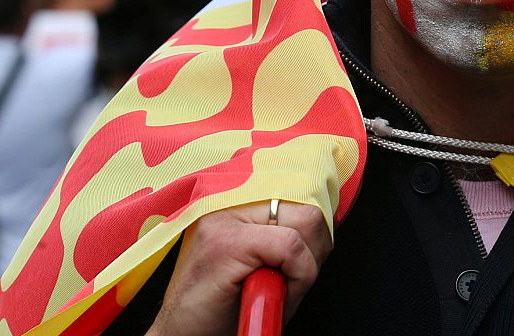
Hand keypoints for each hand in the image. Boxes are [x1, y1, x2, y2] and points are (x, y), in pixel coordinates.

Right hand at [146, 200, 330, 335]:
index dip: (316, 229)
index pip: (301, 192)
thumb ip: (289, 236)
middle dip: (316, 249)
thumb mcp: (264, 263)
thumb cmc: (224, 306)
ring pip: (305, 222)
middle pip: (309, 206)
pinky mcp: (226, 243)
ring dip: (306, 265)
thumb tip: (329, 222)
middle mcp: (230, 201)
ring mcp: (225, 219)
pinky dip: (297, 276)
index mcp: (240, 201)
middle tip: (292, 278)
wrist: (184, 334)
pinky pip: (291, 247)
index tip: (312, 255)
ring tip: (276, 287)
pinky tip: (272, 292)